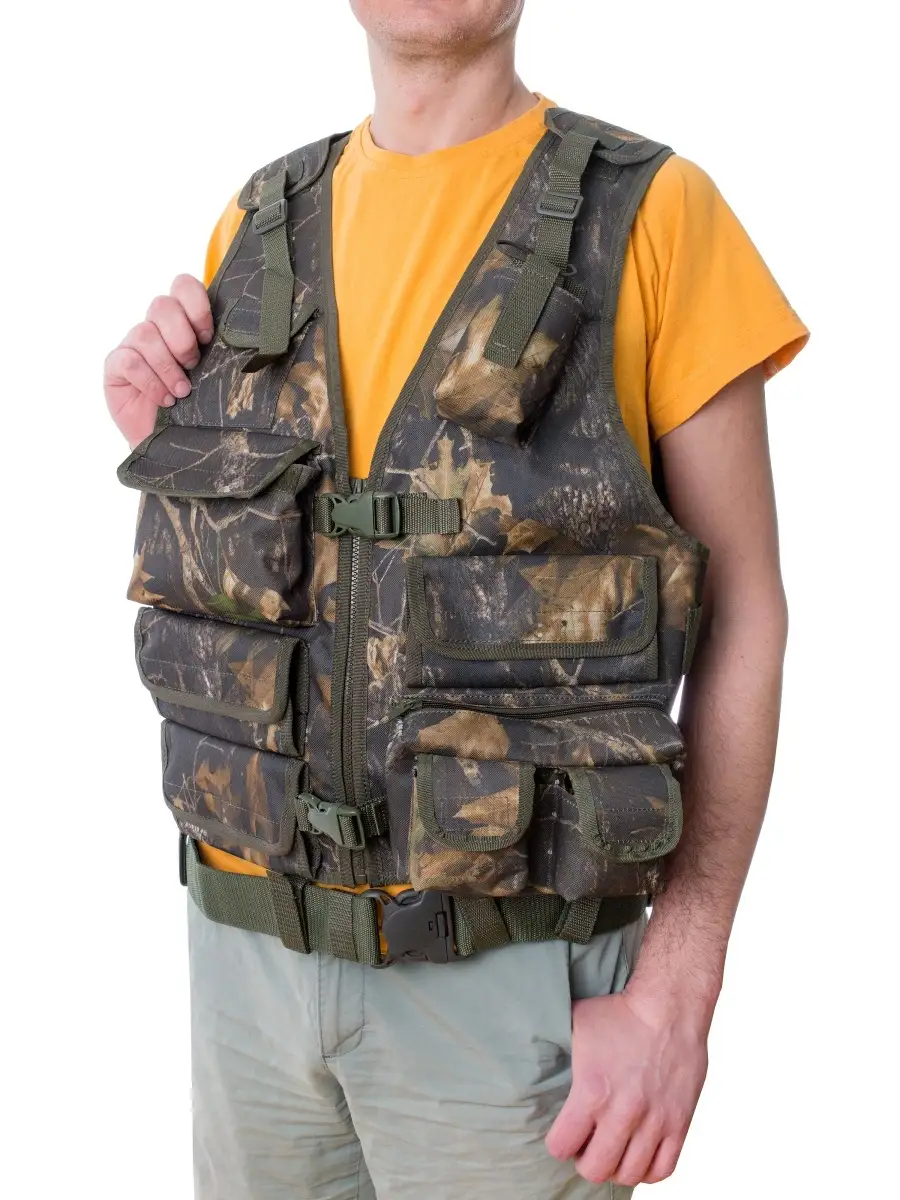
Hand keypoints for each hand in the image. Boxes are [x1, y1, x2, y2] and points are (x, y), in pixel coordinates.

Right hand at [104, 274, 214, 446]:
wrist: (175, 444)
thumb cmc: (199, 408)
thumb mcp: (218, 377)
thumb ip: (226, 352)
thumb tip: (257, 340)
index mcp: (184, 322)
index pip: (183, 286)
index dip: (196, 305)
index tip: (209, 337)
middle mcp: (157, 328)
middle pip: (162, 305)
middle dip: (182, 338)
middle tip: (193, 365)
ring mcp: (133, 345)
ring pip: (145, 334)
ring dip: (167, 366)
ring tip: (182, 392)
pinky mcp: (116, 366)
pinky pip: (129, 360)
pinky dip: (150, 381)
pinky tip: (165, 400)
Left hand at [546, 990, 708, 1186]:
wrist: (669, 1008)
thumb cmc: (620, 1014)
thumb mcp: (576, 1023)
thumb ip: (554, 1044)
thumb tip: (522, 1041)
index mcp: (592, 1091)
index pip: (562, 1146)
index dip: (558, 1143)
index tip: (562, 1135)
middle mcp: (623, 1113)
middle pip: (596, 1169)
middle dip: (585, 1162)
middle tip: (586, 1147)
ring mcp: (654, 1121)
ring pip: (629, 1174)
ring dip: (615, 1168)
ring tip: (611, 1152)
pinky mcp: (679, 1123)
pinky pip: (662, 1169)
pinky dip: (648, 1170)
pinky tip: (638, 1155)